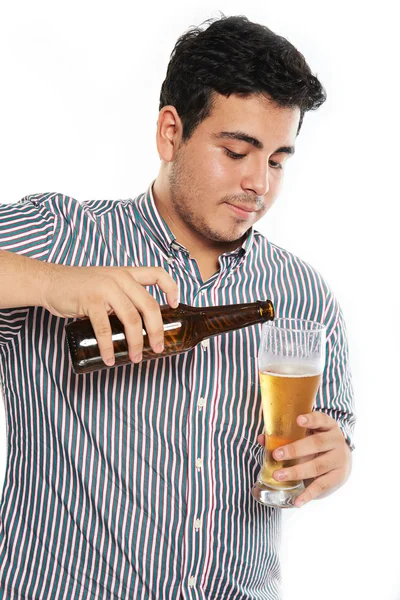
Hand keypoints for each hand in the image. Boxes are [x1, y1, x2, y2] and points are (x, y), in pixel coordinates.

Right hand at [41, 264, 178, 364]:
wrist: (50, 282)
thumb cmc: (79, 286)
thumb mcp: (107, 283)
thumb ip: (123, 297)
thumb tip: (140, 324)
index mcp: (127, 274)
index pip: (158, 274)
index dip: (171, 288)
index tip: (176, 304)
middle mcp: (120, 278)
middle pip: (149, 305)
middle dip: (156, 330)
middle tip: (157, 348)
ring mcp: (106, 289)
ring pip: (131, 319)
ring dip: (135, 343)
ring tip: (135, 358)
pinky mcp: (91, 301)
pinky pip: (105, 329)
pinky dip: (109, 347)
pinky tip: (111, 358)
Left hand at [257, 411, 351, 507]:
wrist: (342, 460)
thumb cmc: (317, 444)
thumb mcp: (307, 435)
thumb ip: (286, 435)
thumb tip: (262, 439)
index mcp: (328, 426)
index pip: (321, 419)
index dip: (310, 419)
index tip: (298, 420)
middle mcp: (337, 441)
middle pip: (316, 444)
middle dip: (295, 449)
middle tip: (276, 455)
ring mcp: (339, 460)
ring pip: (317, 466)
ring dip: (296, 472)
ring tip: (278, 476)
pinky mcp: (338, 477)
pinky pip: (321, 486)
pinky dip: (308, 494)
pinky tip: (297, 501)